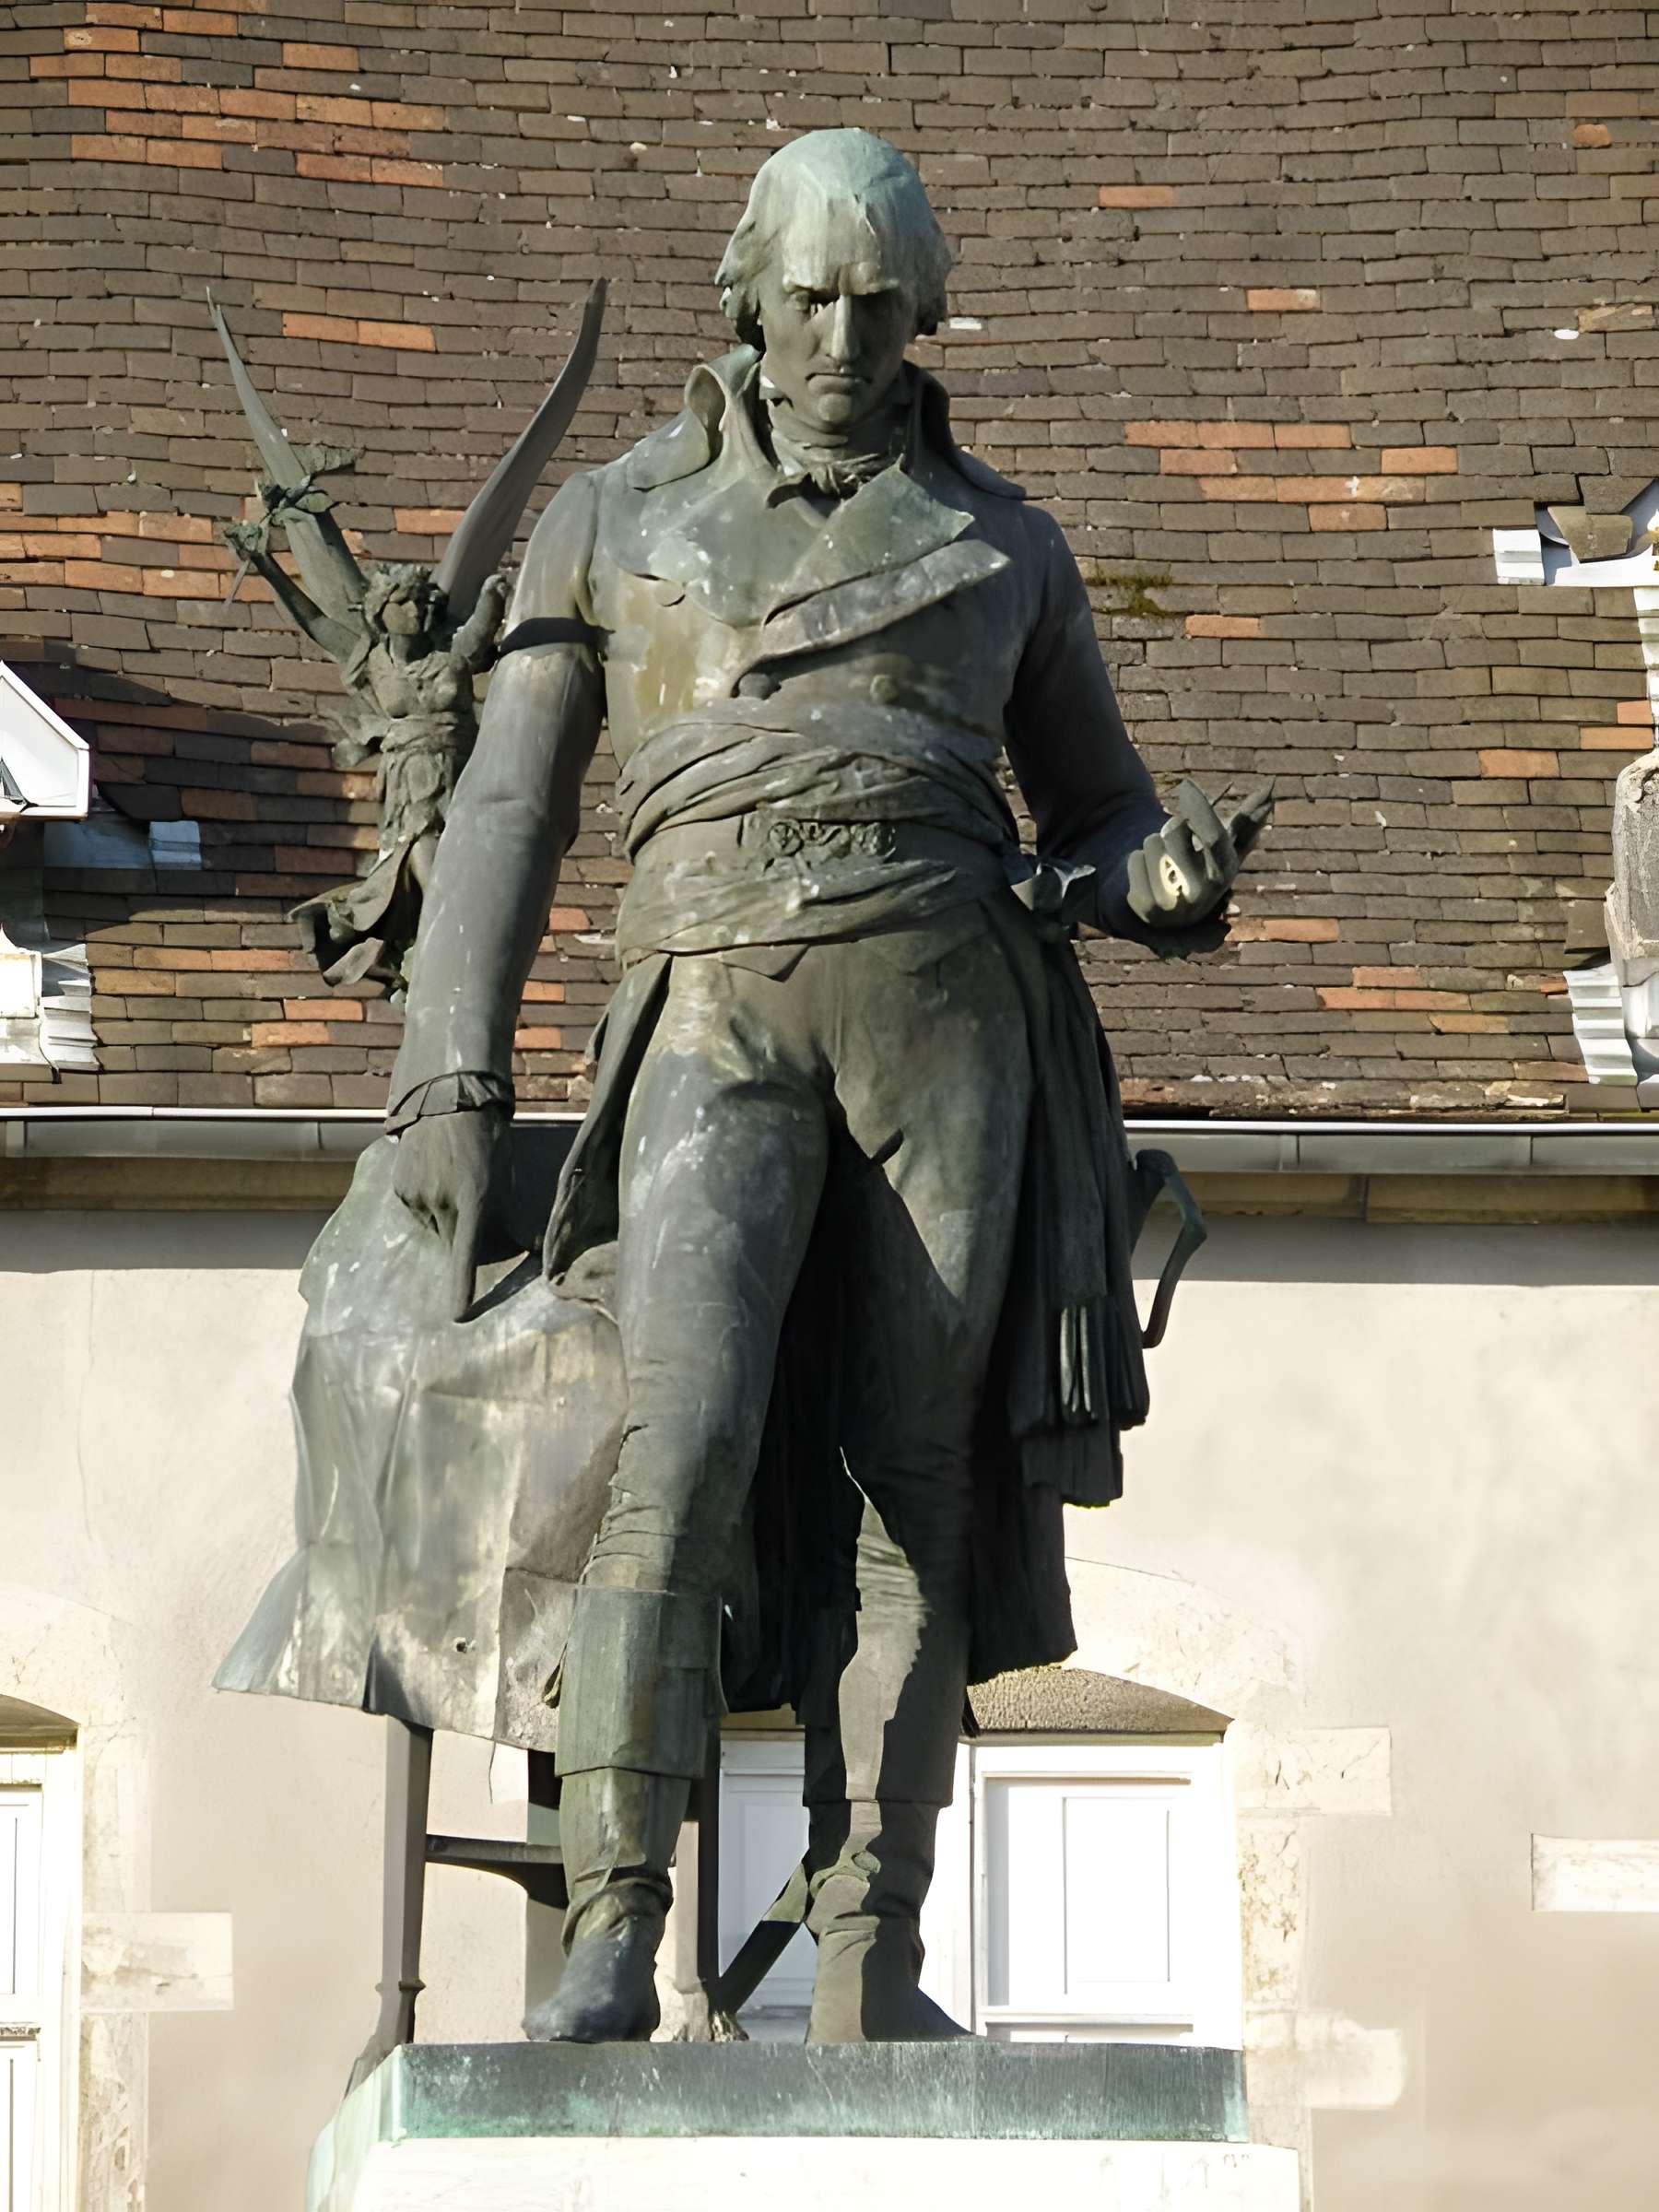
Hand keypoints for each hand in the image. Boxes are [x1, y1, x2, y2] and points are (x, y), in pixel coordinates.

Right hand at [391, 1107, 513, 1319]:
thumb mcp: (504, 1179)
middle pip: (450, 1240)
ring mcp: (417, 1195)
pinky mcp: (400, 1188)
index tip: (458, 1315)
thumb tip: (529, 1248)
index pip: (466, 1254)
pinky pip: (416, 1209)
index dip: (462, 1286)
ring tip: (451, 1180)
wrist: (450, 1103)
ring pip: (432, 1225)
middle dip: (461, 1234)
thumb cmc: (487, 1143)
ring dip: (442, 1216)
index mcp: (473, 1201)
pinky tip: (434, 1175)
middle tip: (469, 1203)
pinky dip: (425, 1202)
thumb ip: (508, 1217)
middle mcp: (442, 1202)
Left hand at [1126, 779, 1273, 930]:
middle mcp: (1205, 893)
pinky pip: (1135, 859)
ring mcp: (1177, 905)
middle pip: (1176, 833)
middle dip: (1171, 825)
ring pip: (1152, 842)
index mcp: (1226, 872)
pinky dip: (1136, 860)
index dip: (1200, 809)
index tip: (1186, 785)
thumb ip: (1246, 820)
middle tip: (1174, 840)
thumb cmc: (1195, 866)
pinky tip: (1146, 877)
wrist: (1162, 906)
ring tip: (1161, 864)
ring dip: (1152, 845)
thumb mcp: (1222, 846)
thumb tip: (1270, 789)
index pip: (1214, 837)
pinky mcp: (1148, 909)